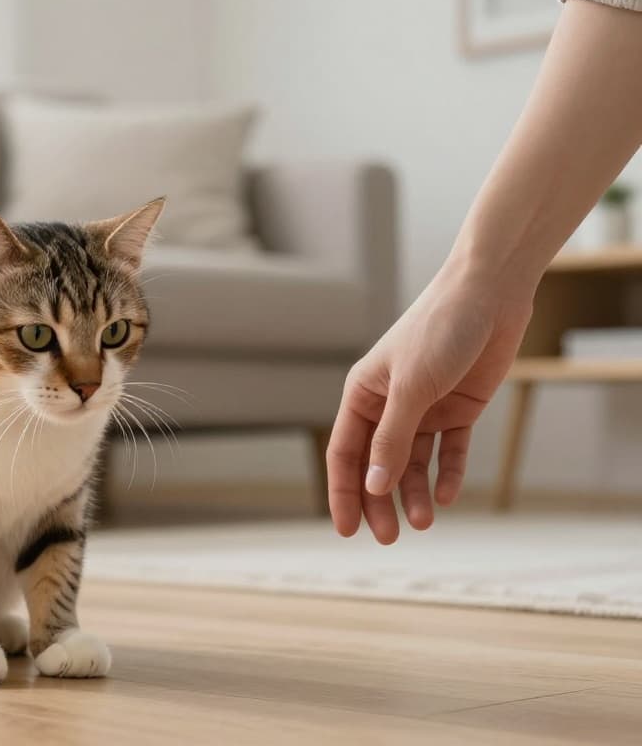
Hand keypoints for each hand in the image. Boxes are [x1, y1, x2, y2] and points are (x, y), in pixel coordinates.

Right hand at [326, 262, 533, 542]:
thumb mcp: (412, 388)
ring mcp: (425, 408)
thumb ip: (391, 439)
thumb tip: (372, 486)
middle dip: (380, 502)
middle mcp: (390, 404)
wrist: (489, 295)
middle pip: (378, 464)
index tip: (347, 530)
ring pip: (414, 463)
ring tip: (424, 523)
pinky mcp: (459, 408)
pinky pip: (450, 451)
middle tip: (389, 537)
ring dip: (416, 493)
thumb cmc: (439, 330)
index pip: (346, 453)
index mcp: (363, 394)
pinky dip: (448, 473)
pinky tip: (448, 497)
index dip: (343, 492)